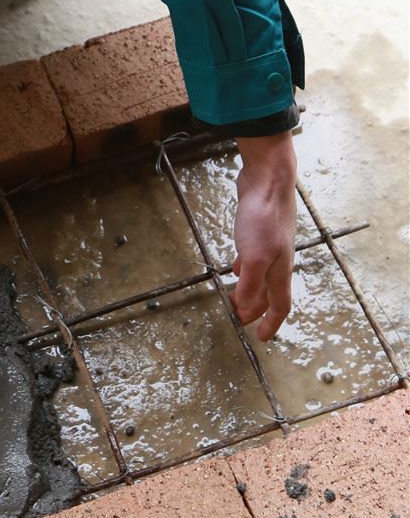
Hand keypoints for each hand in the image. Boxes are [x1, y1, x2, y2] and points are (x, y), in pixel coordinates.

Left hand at [231, 132, 296, 339]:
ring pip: (262, 275)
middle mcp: (278, 259)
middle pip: (270, 292)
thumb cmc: (264, 217)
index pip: (280, 305)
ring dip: (251, 289)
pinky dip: (245, 268)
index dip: (271, 323)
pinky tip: (237, 267)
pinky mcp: (259, 230)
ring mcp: (269, 244)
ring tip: (238, 298)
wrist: (268, 180)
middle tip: (242, 319)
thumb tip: (245, 306)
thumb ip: (251, 283)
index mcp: (280, 269)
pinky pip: (253, 257)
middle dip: (257, 308)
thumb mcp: (254, 256)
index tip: (262, 337)